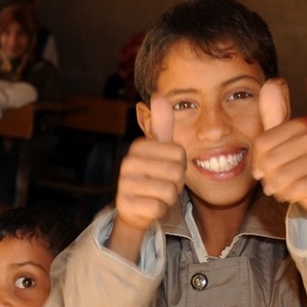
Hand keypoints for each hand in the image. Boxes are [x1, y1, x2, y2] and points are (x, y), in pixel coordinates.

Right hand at [110, 96, 184, 255]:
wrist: (134, 209)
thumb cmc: (153, 176)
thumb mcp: (159, 150)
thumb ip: (162, 125)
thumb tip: (160, 96)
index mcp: (139, 147)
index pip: (179, 153)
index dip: (181, 165)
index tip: (167, 169)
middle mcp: (128, 163)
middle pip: (176, 172)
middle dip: (176, 183)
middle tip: (163, 184)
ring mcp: (124, 184)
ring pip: (169, 191)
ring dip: (168, 197)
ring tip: (156, 195)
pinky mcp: (125, 205)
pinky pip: (159, 207)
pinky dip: (159, 210)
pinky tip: (149, 207)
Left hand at [250, 79, 306, 242]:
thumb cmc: (294, 162)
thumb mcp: (279, 139)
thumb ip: (272, 115)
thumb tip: (271, 81)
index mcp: (299, 126)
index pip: (262, 143)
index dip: (255, 160)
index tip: (259, 169)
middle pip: (271, 160)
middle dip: (265, 175)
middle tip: (269, 180)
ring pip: (284, 176)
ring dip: (276, 186)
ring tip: (278, 187)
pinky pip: (298, 189)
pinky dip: (289, 194)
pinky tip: (289, 193)